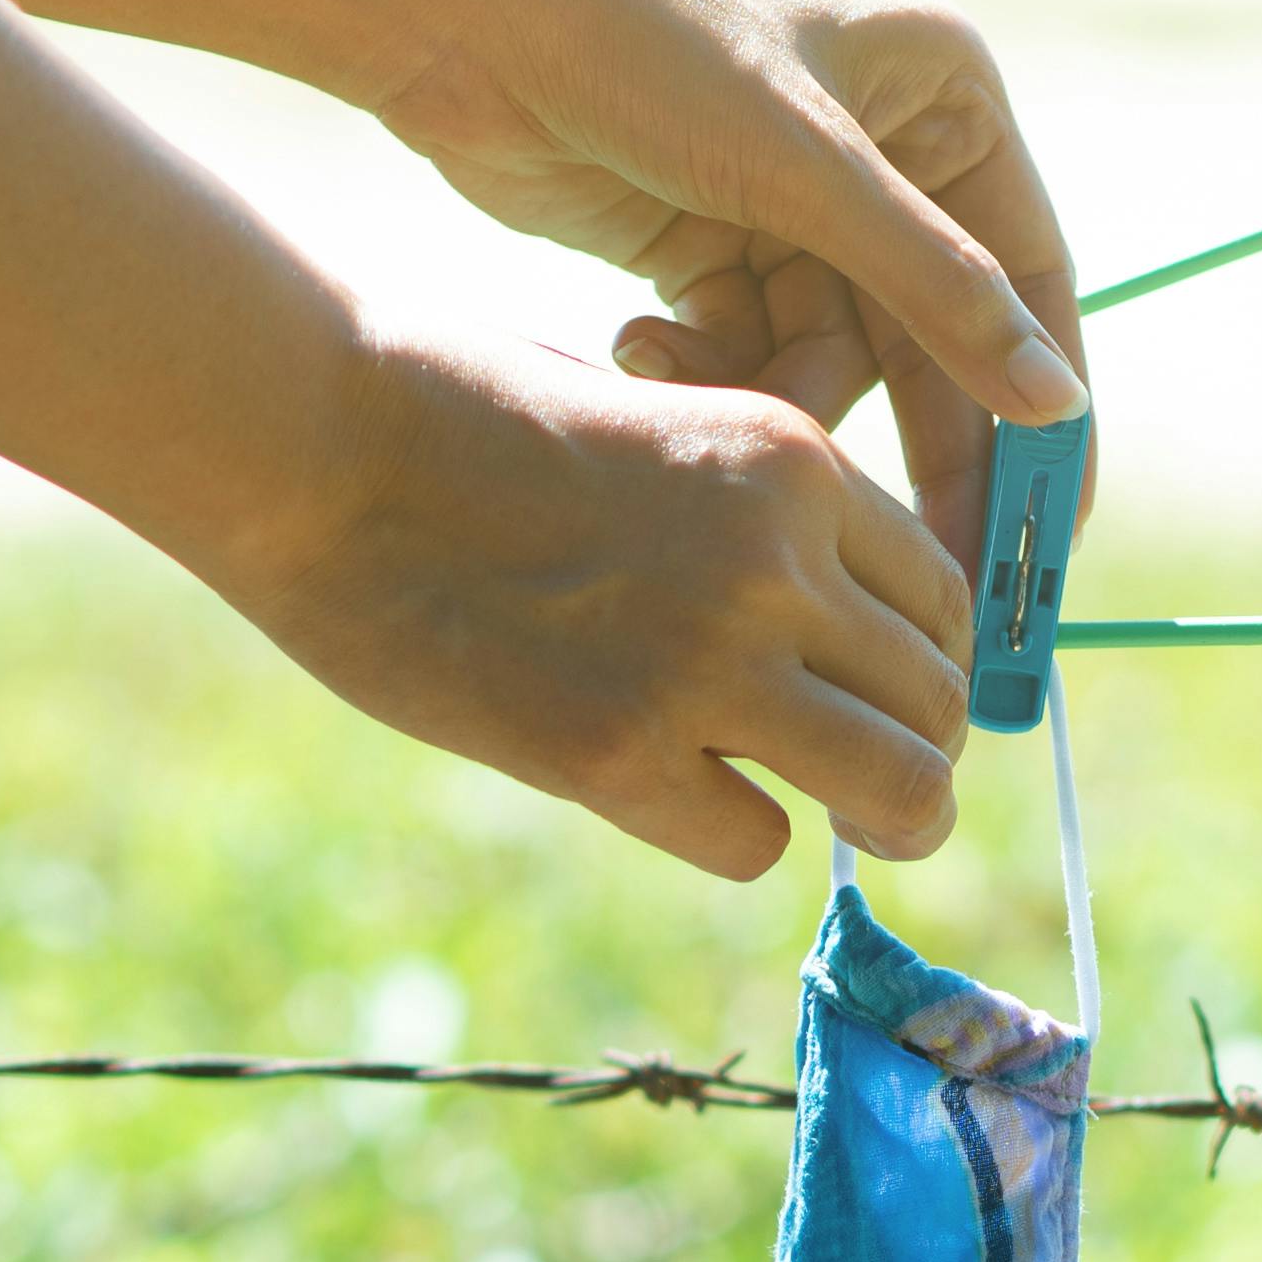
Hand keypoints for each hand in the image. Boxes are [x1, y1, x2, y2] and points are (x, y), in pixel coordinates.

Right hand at [209, 318, 982, 882]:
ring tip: (831, 818)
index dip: (920, 659)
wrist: (319, 441)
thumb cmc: (463, 418)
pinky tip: (669, 794)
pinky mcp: (617, 751)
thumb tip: (824, 632)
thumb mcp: (660, 423)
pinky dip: (730, 835)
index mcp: (794, 464)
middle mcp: (777, 561)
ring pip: (901, 790)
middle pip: (939, 701)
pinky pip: (756, 843)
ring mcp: (706, 660)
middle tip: (863, 782)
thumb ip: (754, 515)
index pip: (941, 595)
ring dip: (880, 820)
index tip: (876, 690)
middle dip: (915, 750)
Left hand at [361, 0, 1089, 560]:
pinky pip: (754, 351)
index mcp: (944, 92)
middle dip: (922, 439)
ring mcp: (794, 199)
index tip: (1057, 520)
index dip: (1046, 396)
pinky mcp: (711, 242)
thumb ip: (936, 292)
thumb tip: (1056, 403)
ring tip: (689, 365)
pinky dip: (711, 368)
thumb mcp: (807, 174)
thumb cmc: (649, 48)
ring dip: (770, 385)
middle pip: (933, 332)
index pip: (1025, 271)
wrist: (465, 21)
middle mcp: (885, 143)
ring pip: (833, 355)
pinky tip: (643, 340)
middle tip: (944, 568)